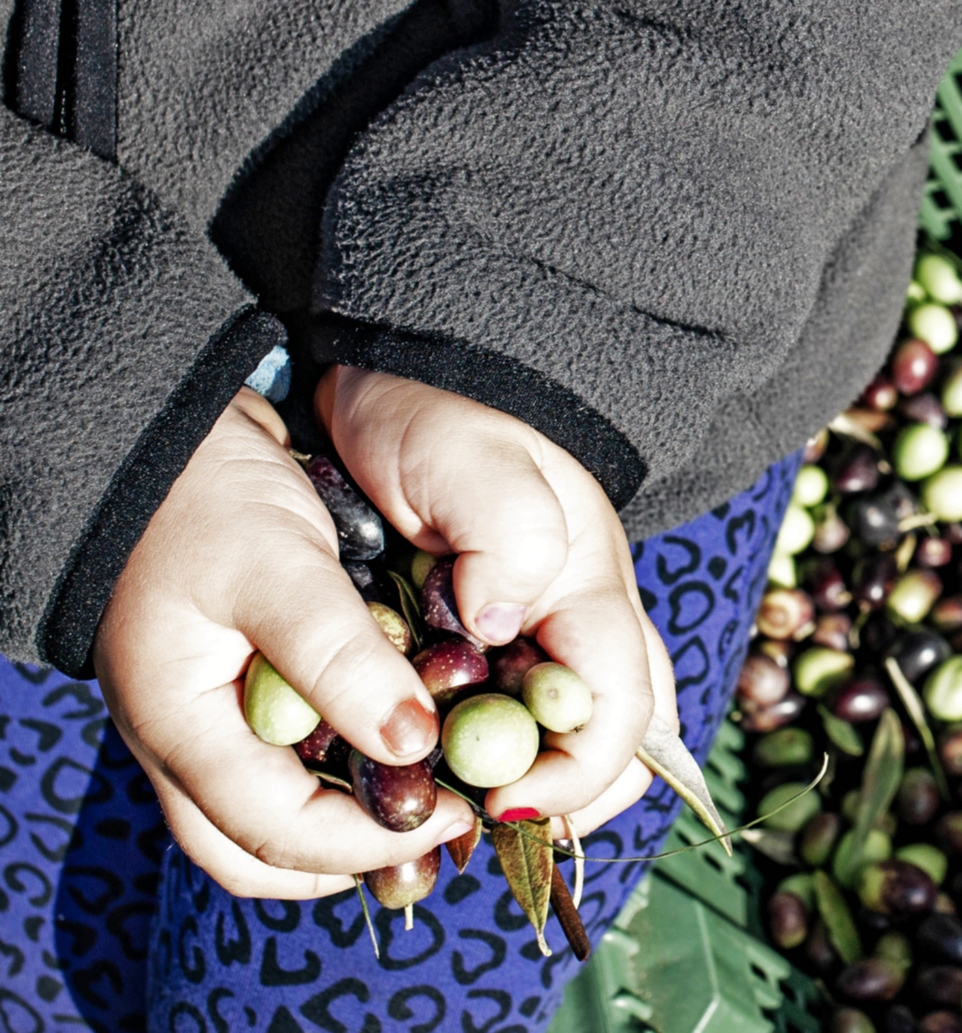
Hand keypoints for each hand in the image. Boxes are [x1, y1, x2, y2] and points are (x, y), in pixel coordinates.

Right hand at [94, 390, 474, 898]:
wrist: (172, 440)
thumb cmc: (211, 495)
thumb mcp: (281, 568)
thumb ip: (339, 657)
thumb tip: (409, 745)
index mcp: (180, 726)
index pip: (274, 834)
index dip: (370, 843)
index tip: (455, 816)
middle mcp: (184, 742)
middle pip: (265, 850)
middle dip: (355, 855)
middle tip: (444, 822)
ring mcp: (203, 723)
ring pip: (271, 818)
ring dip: (347, 823)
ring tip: (431, 793)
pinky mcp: (231, 695)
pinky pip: (282, 768)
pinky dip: (337, 776)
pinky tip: (399, 746)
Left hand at [318, 366, 663, 831]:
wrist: (401, 373)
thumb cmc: (445, 411)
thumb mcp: (474, 460)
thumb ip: (508, 538)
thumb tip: (501, 627)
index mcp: (593, 592)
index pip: (624, 718)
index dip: (576, 780)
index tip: (500, 802)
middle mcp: (577, 628)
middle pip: (616, 749)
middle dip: (560, 803)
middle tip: (475, 819)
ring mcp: (533, 638)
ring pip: (560, 746)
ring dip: (513, 787)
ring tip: (440, 802)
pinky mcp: (484, 644)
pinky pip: (500, 726)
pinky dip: (468, 759)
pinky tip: (414, 766)